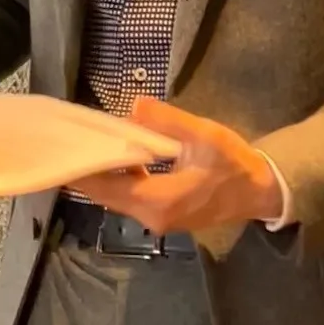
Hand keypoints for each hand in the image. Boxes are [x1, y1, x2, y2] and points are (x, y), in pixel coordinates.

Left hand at [68, 98, 283, 234]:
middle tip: (69, 140)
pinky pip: (130, 195)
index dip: (82, 169)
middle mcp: (151, 216)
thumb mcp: (205, 136)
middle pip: (106, 194)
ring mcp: (157, 218)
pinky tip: (115, 154)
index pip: (106, 187)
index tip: (63, 148)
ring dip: (101, 173)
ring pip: (117, 196)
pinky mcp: (163, 213)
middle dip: (86, 169)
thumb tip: (134, 106)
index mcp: (159, 200)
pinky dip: (118, 176)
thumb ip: (168, 122)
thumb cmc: (234, 165)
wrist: (260, 192)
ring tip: (87, 142)